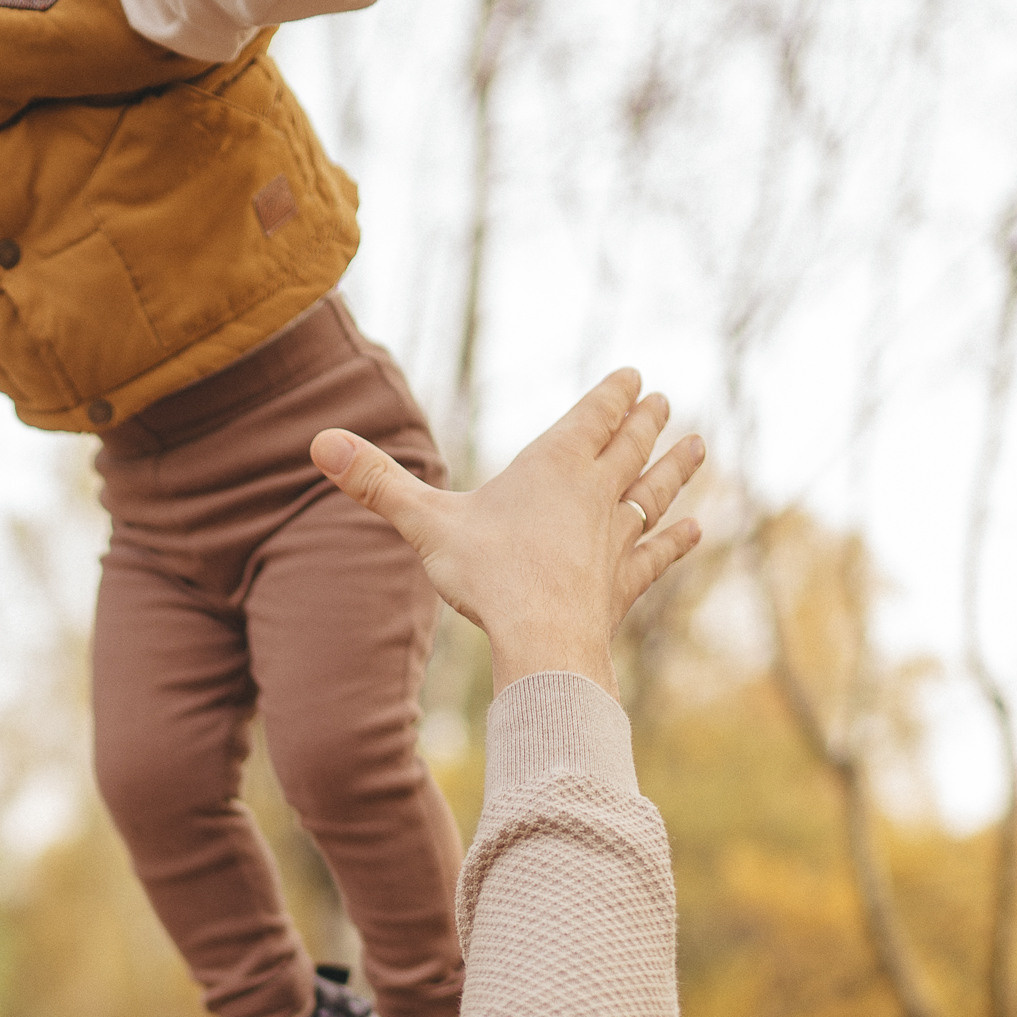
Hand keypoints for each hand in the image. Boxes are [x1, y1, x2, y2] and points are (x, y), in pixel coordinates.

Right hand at [313, 372, 701, 696]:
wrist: (544, 639)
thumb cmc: (488, 576)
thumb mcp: (425, 524)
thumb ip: (376, 482)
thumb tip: (317, 442)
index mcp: (556, 464)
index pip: (596, 415)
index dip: (616, 394)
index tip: (636, 377)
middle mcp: (597, 493)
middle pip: (631, 446)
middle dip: (647, 421)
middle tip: (664, 402)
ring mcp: (618, 538)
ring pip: (656, 492)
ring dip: (677, 468)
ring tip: (699, 446)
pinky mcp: (625, 582)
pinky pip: (657, 553)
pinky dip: (676, 540)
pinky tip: (695, 531)